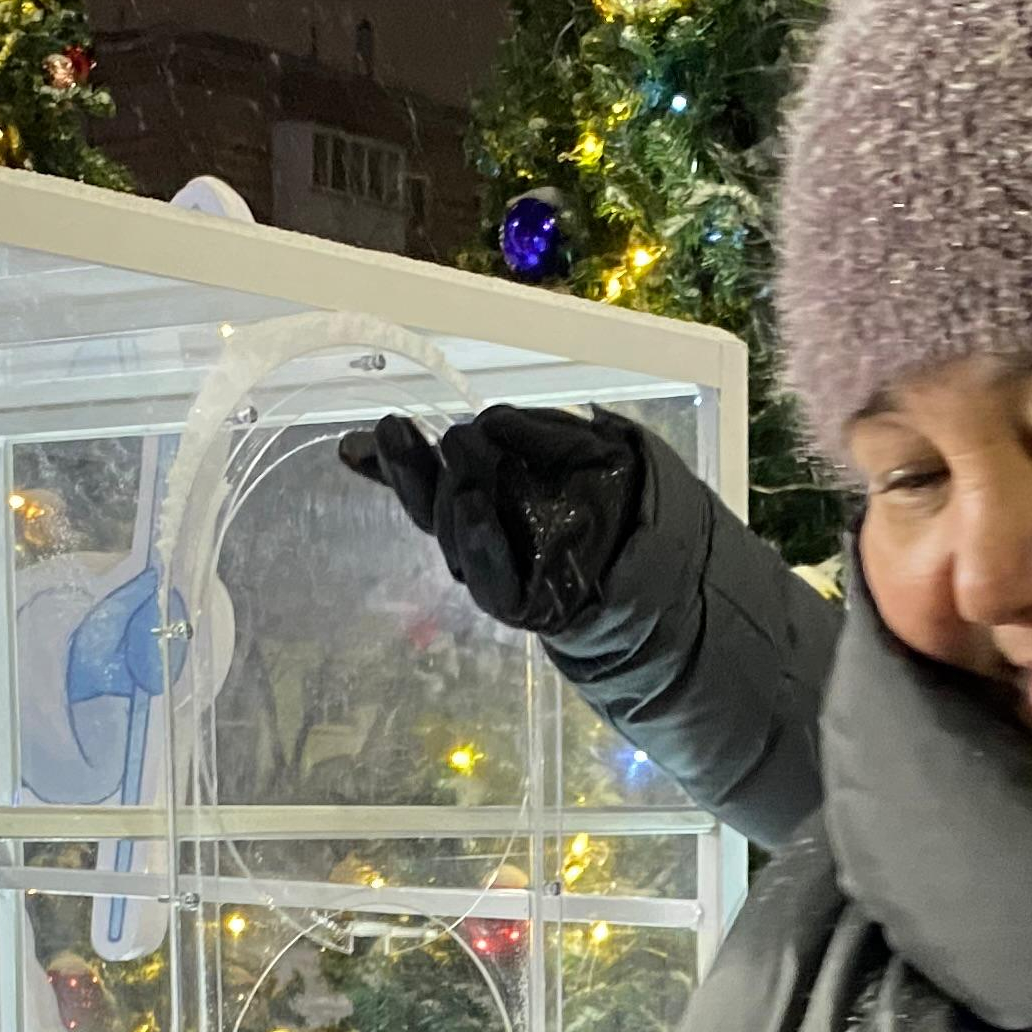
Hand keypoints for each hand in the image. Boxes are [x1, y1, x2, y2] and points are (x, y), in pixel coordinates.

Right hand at [338, 406, 647, 635]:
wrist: (660, 541)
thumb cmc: (600, 489)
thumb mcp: (553, 444)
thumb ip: (494, 435)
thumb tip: (400, 433)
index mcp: (475, 502)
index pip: (424, 483)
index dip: (393, 461)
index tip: (370, 433)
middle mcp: (477, 539)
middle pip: (432, 509)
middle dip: (412, 470)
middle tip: (400, 429)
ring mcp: (499, 571)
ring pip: (457, 539)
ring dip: (450, 499)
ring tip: (451, 464)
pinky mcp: (525, 602)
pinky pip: (493, 579)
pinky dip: (481, 543)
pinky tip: (474, 506)